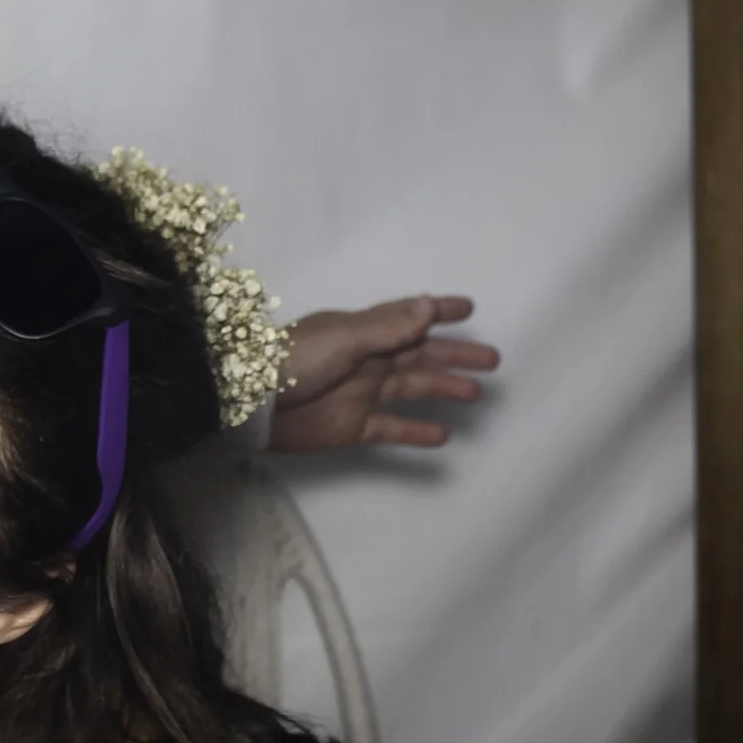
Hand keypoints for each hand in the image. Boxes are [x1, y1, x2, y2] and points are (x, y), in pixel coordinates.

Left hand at [268, 295, 497, 452]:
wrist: (250, 403)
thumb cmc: (293, 361)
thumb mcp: (343, 338)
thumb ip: (387, 327)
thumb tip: (428, 307)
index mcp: (362, 332)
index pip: (407, 318)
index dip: (436, 312)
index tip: (468, 309)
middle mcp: (367, 360)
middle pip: (419, 354)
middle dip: (454, 355)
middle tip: (492, 359)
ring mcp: (361, 393)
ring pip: (412, 389)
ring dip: (443, 389)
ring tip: (476, 394)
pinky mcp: (352, 426)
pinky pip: (392, 428)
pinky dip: (417, 431)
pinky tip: (443, 435)